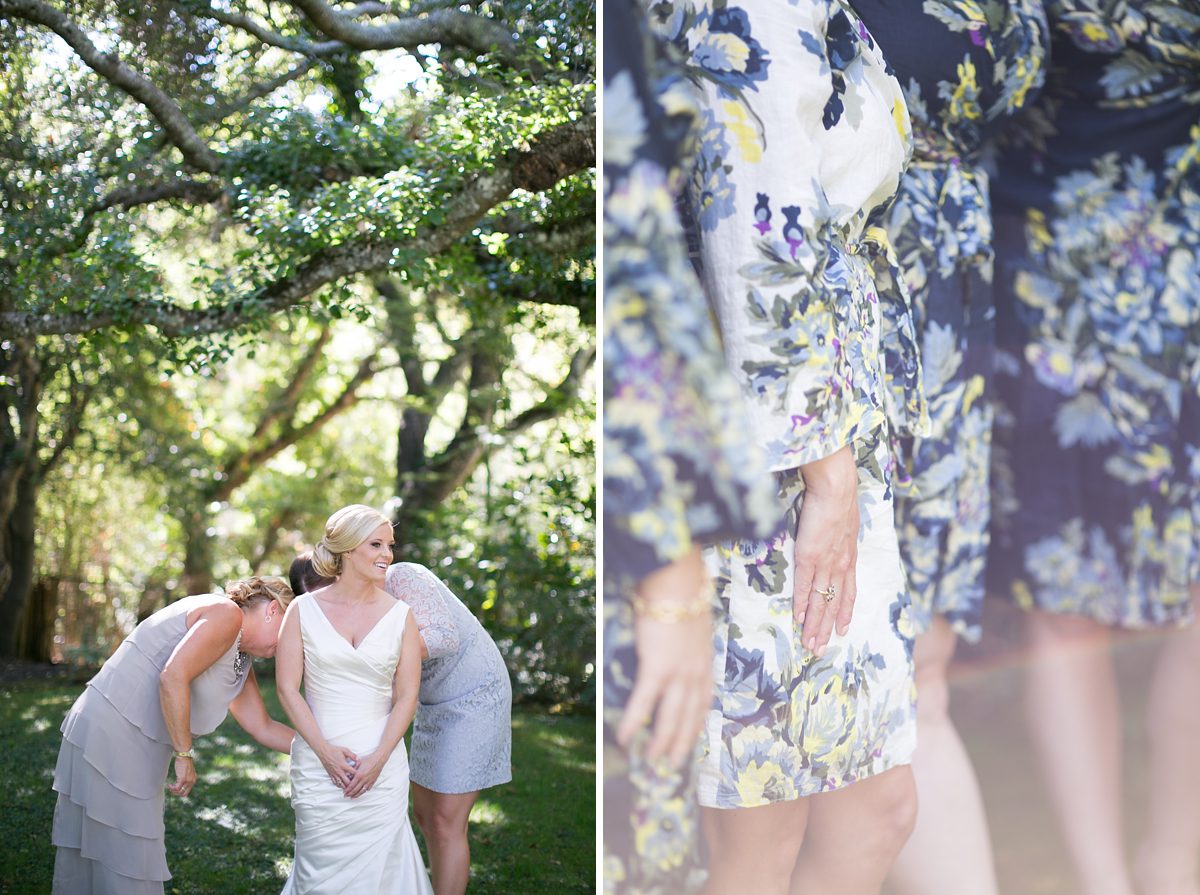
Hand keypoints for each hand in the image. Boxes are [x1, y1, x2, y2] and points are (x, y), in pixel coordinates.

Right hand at [167, 756, 196, 796]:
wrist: (184, 756)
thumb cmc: (184, 762)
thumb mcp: (187, 772)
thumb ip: (186, 778)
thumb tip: (181, 783)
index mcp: (193, 780)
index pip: (187, 791)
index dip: (180, 792)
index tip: (175, 789)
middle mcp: (192, 781)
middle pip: (184, 793)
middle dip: (176, 793)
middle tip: (171, 789)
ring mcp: (188, 780)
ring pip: (179, 791)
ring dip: (173, 791)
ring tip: (170, 787)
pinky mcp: (183, 778)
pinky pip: (177, 788)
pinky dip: (172, 788)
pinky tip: (169, 785)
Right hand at [317, 744, 358, 789]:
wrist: (324, 752)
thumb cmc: (334, 750)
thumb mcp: (345, 750)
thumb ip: (352, 755)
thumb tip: (358, 759)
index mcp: (343, 765)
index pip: (353, 773)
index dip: (358, 773)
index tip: (360, 772)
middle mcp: (339, 771)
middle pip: (347, 782)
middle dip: (352, 783)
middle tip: (356, 781)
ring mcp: (334, 774)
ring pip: (341, 785)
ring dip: (346, 785)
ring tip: (350, 785)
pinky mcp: (330, 775)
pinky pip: (335, 783)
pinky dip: (340, 785)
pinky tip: (343, 784)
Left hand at [342, 750, 384, 798]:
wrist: (378, 759)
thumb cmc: (369, 760)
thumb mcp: (358, 763)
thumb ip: (353, 769)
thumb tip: (348, 774)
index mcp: (359, 775)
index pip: (351, 785)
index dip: (347, 790)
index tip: (344, 792)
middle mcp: (364, 779)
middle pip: (355, 790)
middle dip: (350, 794)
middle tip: (346, 795)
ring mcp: (369, 781)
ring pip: (362, 791)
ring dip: (356, 795)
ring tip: (353, 797)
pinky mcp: (373, 781)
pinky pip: (368, 788)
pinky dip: (364, 791)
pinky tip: (361, 792)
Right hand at [616, 548, 713, 769]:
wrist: (679, 581)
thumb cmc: (683, 592)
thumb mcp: (692, 621)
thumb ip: (686, 638)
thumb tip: (674, 641)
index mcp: (705, 661)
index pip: (703, 701)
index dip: (697, 724)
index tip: (691, 740)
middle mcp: (696, 672)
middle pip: (690, 716)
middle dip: (682, 742)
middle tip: (673, 764)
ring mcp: (679, 672)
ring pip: (672, 716)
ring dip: (662, 740)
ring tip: (653, 760)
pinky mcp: (658, 667)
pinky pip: (645, 702)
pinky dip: (635, 721)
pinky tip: (625, 737)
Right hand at [794, 445, 859, 656]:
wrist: (835, 486)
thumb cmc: (838, 496)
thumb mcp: (844, 520)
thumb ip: (839, 535)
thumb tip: (833, 537)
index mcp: (849, 556)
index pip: (849, 591)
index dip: (845, 613)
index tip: (843, 631)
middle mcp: (841, 565)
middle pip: (834, 604)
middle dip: (827, 629)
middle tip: (820, 650)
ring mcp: (825, 562)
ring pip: (821, 601)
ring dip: (815, 625)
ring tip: (810, 644)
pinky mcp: (809, 556)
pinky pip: (804, 586)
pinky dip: (802, 604)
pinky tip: (797, 619)